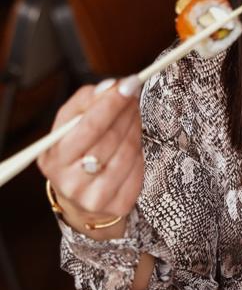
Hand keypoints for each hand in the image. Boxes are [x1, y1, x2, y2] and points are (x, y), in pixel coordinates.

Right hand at [37, 77, 143, 229]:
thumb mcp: (70, 125)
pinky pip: (138, 168)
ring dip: (134, 126)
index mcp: (54, 159)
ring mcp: (94, 198)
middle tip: (133, 93)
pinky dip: (138, 150)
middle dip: (126, 110)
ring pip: (128, 151)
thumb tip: (110, 86)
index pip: (89, 125)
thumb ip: (86, 101)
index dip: (111, 102)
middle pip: (111, 137)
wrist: (79, 199)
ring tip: (132, 115)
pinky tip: (132, 142)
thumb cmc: (76, 151)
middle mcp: (71, 183)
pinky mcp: (117, 206)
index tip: (128, 83)